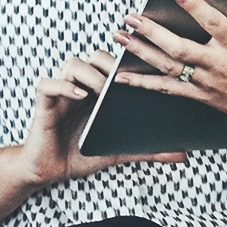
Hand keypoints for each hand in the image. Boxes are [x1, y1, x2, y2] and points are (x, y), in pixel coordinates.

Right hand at [28, 45, 196, 181]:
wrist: (49, 171)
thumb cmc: (82, 154)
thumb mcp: (119, 151)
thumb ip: (148, 150)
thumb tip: (183, 155)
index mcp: (99, 91)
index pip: (116, 63)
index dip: (130, 59)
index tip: (149, 64)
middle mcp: (81, 85)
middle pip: (97, 56)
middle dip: (112, 65)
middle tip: (124, 83)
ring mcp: (62, 91)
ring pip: (74, 64)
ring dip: (91, 75)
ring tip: (101, 92)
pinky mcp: (44, 102)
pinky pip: (49, 84)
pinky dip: (64, 86)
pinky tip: (80, 96)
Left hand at [113, 0, 226, 147]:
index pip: (215, 25)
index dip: (197, 9)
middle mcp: (219, 65)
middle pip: (180, 49)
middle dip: (152, 33)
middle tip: (131, 18)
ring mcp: (207, 82)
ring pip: (169, 67)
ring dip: (141, 52)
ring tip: (119, 37)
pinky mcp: (200, 95)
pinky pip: (168, 89)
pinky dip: (144, 83)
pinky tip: (122, 77)